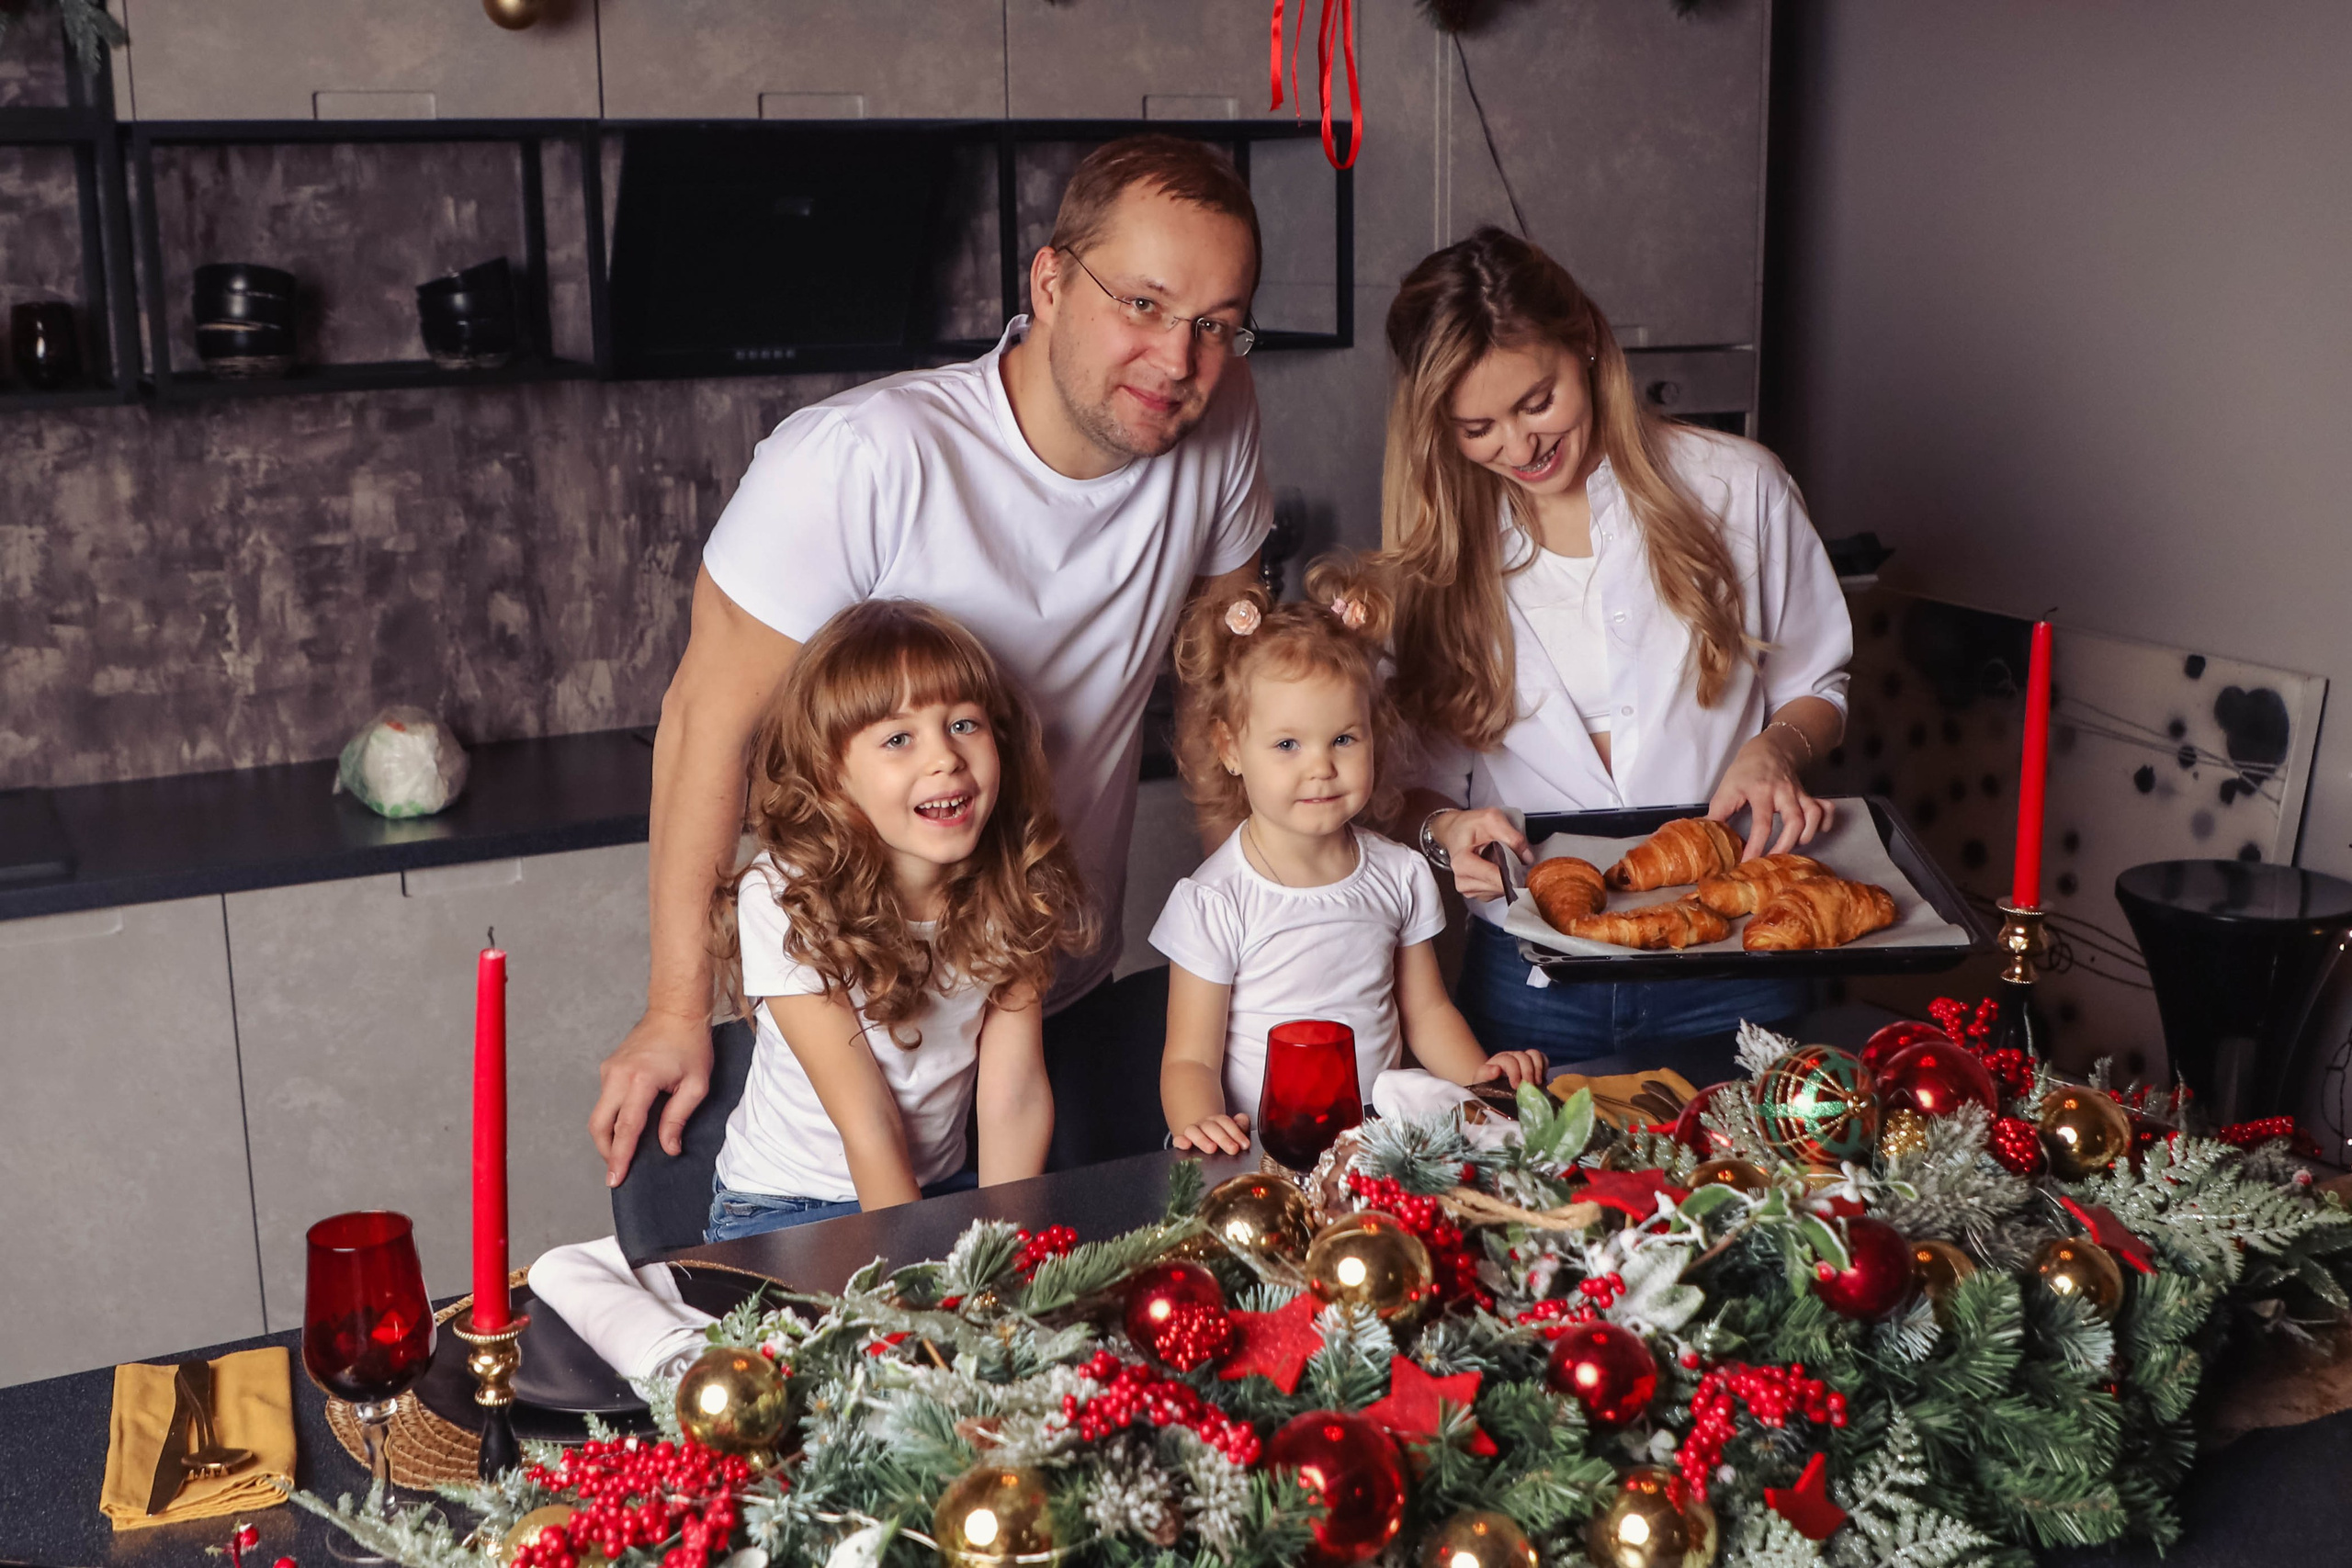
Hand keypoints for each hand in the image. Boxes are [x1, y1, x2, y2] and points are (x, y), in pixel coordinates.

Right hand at [590, 1009, 714, 1186]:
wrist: (675, 1011)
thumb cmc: (690, 1044)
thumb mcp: (696, 1084)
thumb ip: (678, 1118)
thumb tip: (668, 1148)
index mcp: (640, 1080)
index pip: (626, 1128)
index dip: (620, 1157)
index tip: (615, 1178)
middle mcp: (618, 1075)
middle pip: (599, 1124)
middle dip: (606, 1151)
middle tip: (618, 1170)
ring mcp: (609, 1070)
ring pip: (599, 1113)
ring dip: (608, 1135)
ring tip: (624, 1151)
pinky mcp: (608, 1067)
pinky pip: (604, 1099)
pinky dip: (612, 1117)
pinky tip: (627, 1125)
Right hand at [1171, 1111, 1252, 1155]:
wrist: (1199, 1135)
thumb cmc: (1219, 1137)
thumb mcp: (1232, 1131)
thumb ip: (1240, 1125)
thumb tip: (1242, 1119)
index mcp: (1217, 1121)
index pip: (1226, 1123)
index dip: (1236, 1133)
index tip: (1245, 1145)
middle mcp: (1203, 1125)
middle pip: (1212, 1127)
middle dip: (1223, 1139)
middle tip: (1233, 1149)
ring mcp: (1191, 1132)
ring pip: (1194, 1131)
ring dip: (1203, 1139)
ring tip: (1212, 1148)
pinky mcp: (1181, 1142)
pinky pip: (1178, 1139)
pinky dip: (1181, 1141)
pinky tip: (1186, 1145)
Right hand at [1429, 807, 1533, 900]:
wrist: (1455, 831)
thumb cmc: (1469, 826)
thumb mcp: (1491, 819)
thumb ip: (1512, 836)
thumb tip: (1527, 857)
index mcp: (1462, 863)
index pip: (1494, 877)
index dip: (1512, 873)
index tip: (1523, 867)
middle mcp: (1463, 880)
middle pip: (1501, 885)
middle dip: (1512, 873)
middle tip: (1513, 857)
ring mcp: (1469, 890)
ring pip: (1502, 891)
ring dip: (1508, 878)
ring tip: (1502, 860)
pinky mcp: (1477, 894)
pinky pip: (1499, 893)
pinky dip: (1504, 881)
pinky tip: (1498, 868)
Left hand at [1473, 1049, 1549, 1088]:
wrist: (1491, 1084)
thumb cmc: (1486, 1084)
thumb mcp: (1481, 1080)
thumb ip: (1485, 1075)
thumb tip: (1496, 1070)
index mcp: (1498, 1060)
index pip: (1509, 1060)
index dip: (1514, 1072)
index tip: (1516, 1086)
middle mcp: (1511, 1056)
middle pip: (1523, 1056)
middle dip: (1528, 1072)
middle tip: (1530, 1087)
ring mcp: (1522, 1057)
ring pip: (1534, 1054)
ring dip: (1538, 1068)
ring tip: (1537, 1083)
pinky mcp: (1532, 1062)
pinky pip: (1542, 1057)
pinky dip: (1544, 1066)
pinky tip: (1541, 1078)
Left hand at [1708, 729, 1833, 858]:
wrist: (1769, 749)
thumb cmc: (1744, 772)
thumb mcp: (1726, 789)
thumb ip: (1717, 814)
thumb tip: (1704, 836)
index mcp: (1760, 791)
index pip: (1762, 823)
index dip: (1756, 846)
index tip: (1748, 863)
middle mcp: (1783, 792)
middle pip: (1795, 821)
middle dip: (1786, 845)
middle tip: (1774, 861)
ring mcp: (1799, 793)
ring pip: (1813, 815)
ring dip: (1807, 834)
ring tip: (1794, 847)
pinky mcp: (1808, 795)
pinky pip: (1825, 808)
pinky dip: (1825, 822)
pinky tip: (1817, 833)